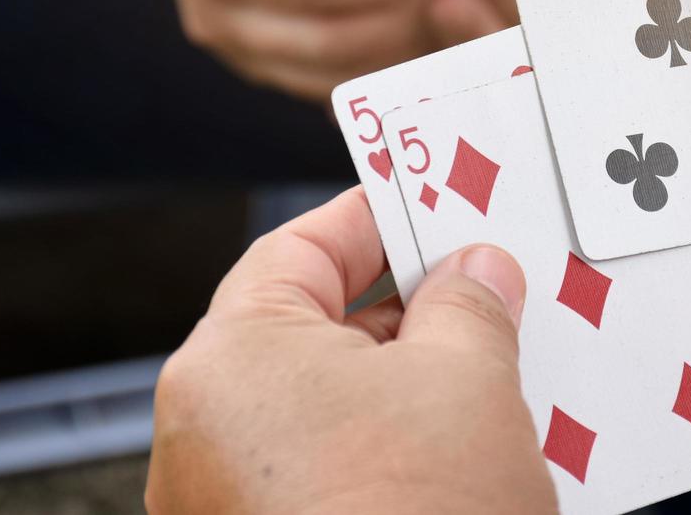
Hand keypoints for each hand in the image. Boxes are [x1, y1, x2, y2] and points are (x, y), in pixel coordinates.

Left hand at [147, 188, 554, 514]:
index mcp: (228, 360)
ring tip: (488, 368)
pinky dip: (384, 445)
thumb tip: (476, 271)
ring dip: (403, 381)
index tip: (432, 206)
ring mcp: (224, 502)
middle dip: (405, 307)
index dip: (375, 219)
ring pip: (322, 405)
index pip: (298, 247)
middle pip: (310, 327)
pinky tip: (457, 446)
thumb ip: (468, 303)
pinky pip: (324, 466)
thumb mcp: (466, 383)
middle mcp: (202, 430)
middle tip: (482, 288)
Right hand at [148, 0, 453, 99]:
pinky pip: (341, 84)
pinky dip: (391, 66)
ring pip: (338, 76)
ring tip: (460, 17)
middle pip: (323, 42)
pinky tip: (438, 38)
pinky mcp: (275, 70)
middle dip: (401, 20)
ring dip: (405, 52)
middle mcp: (216, 17)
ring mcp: (243, 54)